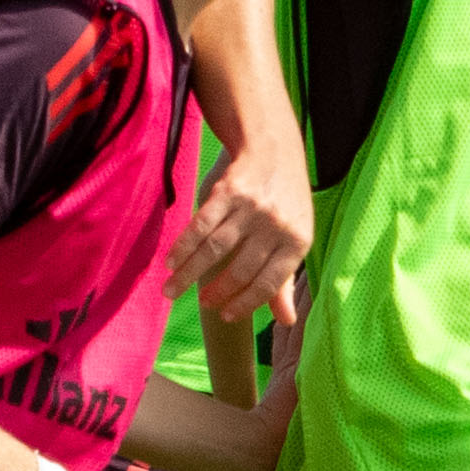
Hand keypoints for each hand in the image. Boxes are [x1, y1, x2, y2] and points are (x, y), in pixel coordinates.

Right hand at [179, 124, 316, 328]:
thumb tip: (287, 321)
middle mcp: (276, 225)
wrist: (276, 149)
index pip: (268, 284)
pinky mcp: (228, 190)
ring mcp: (251, 207)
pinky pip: (200, 225)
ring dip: (189, 274)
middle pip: (240, 270)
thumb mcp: (295, 239)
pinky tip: (172, 262)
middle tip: (200, 303)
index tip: (225, 315)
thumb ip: (285, 281)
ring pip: (215, 250)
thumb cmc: (286, 203)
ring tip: (171, 291)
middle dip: (216, 291)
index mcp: (297, 242)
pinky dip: (183, 247)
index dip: (244, 303)